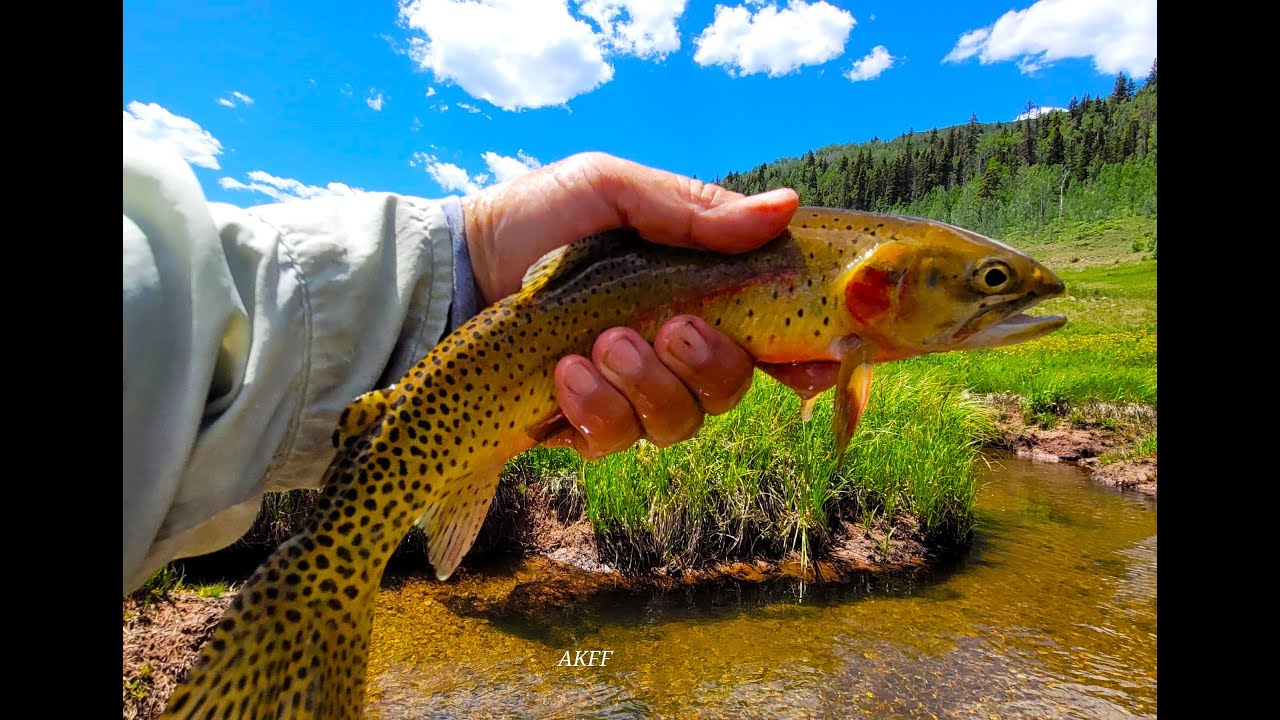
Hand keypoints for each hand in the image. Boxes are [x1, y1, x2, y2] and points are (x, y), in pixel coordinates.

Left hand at [462, 152, 798, 457]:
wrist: (458, 262)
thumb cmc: (539, 216)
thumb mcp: (613, 189)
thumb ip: (692, 210)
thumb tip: (786, 208)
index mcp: (695, 292)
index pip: (769, 337)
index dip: (800, 358)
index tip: (807, 363)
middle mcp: (671, 350)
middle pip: (731, 388)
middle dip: (708, 365)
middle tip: (669, 328)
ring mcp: (628, 391)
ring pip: (678, 421)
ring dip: (646, 385)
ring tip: (600, 344)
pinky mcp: (582, 423)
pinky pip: (615, 440)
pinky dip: (596, 408)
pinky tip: (565, 373)